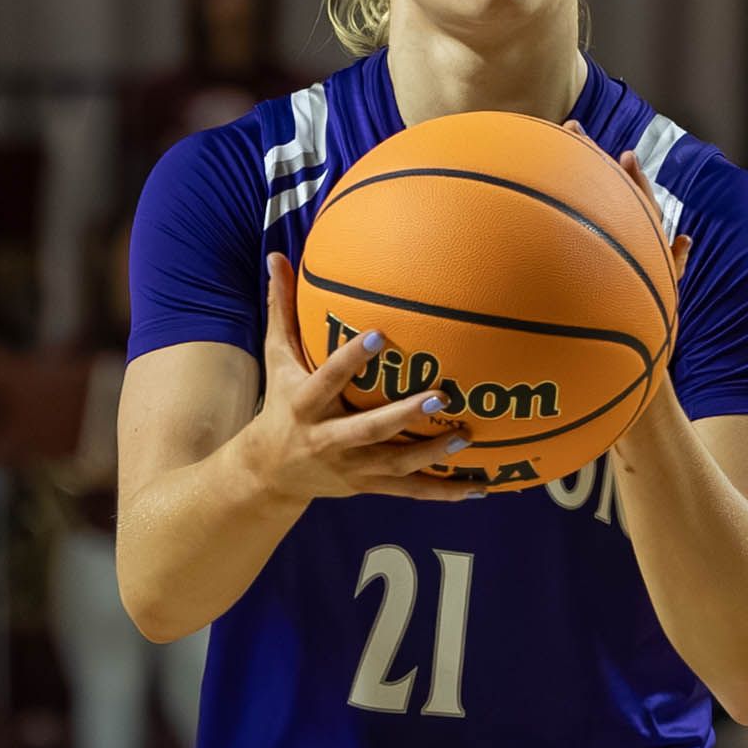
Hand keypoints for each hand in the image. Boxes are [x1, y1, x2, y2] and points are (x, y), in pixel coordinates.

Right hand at [238, 253, 477, 502]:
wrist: (269, 474)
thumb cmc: (279, 405)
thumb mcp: (276, 360)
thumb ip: (282, 311)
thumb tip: (277, 256)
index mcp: (305, 405)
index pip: (327, 380)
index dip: (349, 361)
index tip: (377, 335)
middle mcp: (328, 440)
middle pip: (368, 430)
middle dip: (402, 416)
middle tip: (439, 397)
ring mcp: (352, 468)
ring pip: (395, 465)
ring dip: (432, 454)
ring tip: (466, 437)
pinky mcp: (369, 486)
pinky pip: (410, 491)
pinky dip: (444, 492)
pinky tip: (479, 488)